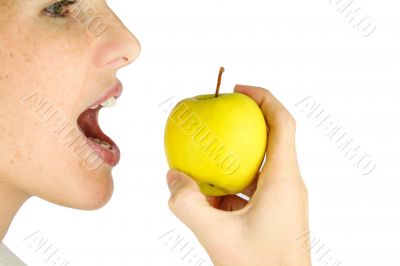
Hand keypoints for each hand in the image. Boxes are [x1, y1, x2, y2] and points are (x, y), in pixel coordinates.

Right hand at [166, 85, 310, 265]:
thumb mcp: (217, 237)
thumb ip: (188, 205)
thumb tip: (172, 177)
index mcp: (284, 180)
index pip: (282, 122)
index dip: (263, 97)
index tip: (238, 90)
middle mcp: (289, 184)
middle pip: (272, 137)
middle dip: (244, 122)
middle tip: (217, 116)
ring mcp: (284, 199)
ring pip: (260, 164)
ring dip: (234, 158)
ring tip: (205, 160)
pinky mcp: (276, 212)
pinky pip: (253, 186)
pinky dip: (231, 183)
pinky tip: (208, 196)